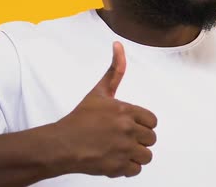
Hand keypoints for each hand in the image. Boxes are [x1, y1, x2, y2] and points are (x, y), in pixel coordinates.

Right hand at [54, 41, 157, 177]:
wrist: (63, 143)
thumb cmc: (80, 117)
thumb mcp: (99, 91)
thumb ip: (115, 70)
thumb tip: (118, 45)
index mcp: (126, 111)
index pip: (152, 120)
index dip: (142, 123)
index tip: (129, 125)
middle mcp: (128, 130)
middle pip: (151, 138)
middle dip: (139, 139)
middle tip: (122, 138)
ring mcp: (124, 149)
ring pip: (146, 155)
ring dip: (136, 154)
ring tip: (121, 150)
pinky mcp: (118, 167)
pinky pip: (136, 170)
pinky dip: (128, 167)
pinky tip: (116, 159)